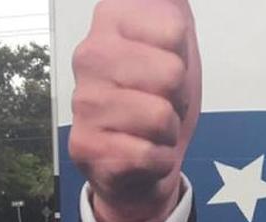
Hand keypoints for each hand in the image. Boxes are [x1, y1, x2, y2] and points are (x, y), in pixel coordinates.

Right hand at [69, 0, 201, 221]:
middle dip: (179, 98)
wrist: (141, 157)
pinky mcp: (84, 146)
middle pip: (171, 74)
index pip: (174, 30)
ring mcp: (83, 101)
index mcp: (111, 19)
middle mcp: (88, 55)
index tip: (167, 65)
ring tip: (150, 128)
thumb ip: (170, 1)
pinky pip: (148, 155)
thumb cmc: (161, 93)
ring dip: (168, 131)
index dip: (183, 57)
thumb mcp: (177, 35)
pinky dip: (158, 161)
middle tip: (161, 102)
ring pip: (161, 116)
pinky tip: (140, 153)